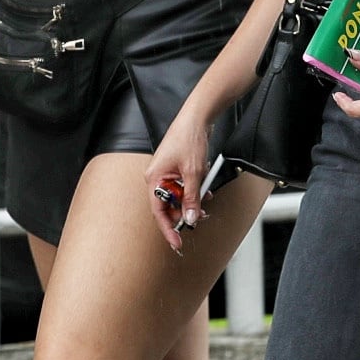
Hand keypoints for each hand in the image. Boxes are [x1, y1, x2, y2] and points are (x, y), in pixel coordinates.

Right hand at [144, 107, 214, 252]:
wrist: (197, 117)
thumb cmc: (188, 139)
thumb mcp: (194, 173)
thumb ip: (191, 198)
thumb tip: (190, 218)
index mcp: (154, 179)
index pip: (158, 211)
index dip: (168, 228)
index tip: (177, 242)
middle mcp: (157, 177)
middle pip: (169, 205)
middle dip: (184, 213)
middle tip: (199, 218)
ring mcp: (167, 173)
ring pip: (178, 197)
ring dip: (191, 202)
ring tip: (205, 203)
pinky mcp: (176, 169)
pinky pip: (183, 187)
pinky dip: (194, 191)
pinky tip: (204, 190)